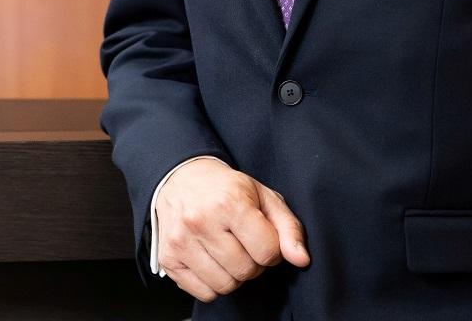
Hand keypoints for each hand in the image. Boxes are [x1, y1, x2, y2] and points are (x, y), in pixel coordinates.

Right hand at [155, 158, 309, 301]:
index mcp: (229, 202)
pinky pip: (204, 293)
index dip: (271, 248)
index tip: (262, 236)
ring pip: (225, 285)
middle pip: (246, 271)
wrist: (181, 178)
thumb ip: (288, 227)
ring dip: (233, 274)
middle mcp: (201, 221)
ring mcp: (181, 241)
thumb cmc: (225, 188)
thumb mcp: (263, 196)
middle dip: (252, 262)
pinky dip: (213, 283)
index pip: (267, 251)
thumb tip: (301, 259)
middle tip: (243, 242)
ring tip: (227, 249)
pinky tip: (210, 259)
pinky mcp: (169, 259)